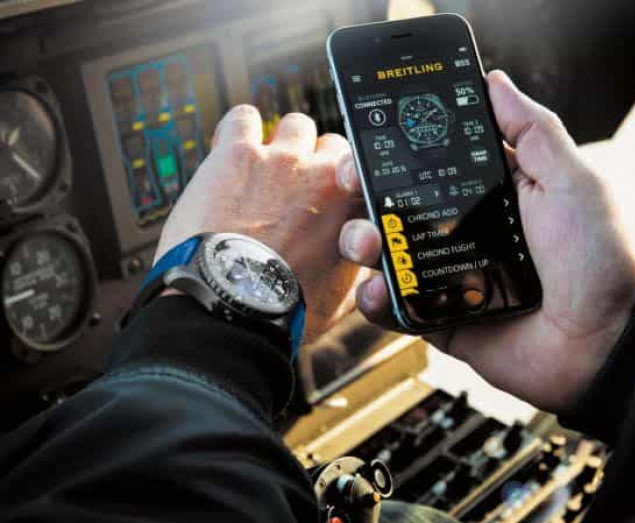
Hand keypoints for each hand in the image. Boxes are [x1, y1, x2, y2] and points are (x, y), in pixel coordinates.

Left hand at [156, 105, 363, 341]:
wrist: (233, 306)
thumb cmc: (285, 307)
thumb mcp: (340, 299)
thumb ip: (352, 271)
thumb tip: (360, 273)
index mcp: (353, 206)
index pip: (360, 173)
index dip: (344, 182)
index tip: (333, 190)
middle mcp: (324, 175)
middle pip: (331, 144)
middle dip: (315, 159)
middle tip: (295, 184)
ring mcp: (281, 160)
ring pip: (295, 124)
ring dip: (283, 141)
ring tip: (264, 165)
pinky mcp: (237, 154)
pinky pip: (245, 118)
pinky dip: (241, 128)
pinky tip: (234, 148)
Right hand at [338, 71, 634, 411]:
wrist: (602, 344)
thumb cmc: (597, 261)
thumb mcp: (571, 182)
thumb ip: (533, 131)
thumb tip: (495, 83)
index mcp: (491, 193)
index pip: (431, 162)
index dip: (396, 148)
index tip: (370, 137)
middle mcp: (465, 230)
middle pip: (398, 204)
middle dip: (366, 191)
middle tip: (355, 186)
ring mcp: (449, 275)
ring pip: (387, 252)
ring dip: (362, 242)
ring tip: (368, 244)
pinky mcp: (441, 317)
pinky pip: (395, 308)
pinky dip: (375, 301)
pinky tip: (377, 291)